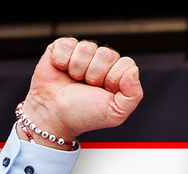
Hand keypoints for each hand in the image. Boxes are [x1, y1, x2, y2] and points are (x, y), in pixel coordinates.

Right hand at [22, 38, 142, 143]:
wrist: (54, 116)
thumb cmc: (83, 115)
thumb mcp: (115, 113)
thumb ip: (133, 95)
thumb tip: (133, 71)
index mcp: (117, 74)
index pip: (126, 63)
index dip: (113, 79)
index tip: (102, 92)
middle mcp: (101, 61)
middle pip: (107, 54)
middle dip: (94, 75)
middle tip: (86, 87)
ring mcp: (82, 53)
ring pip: (87, 48)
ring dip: (77, 69)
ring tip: (73, 81)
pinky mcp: (62, 48)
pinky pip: (67, 44)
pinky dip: (61, 61)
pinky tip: (61, 71)